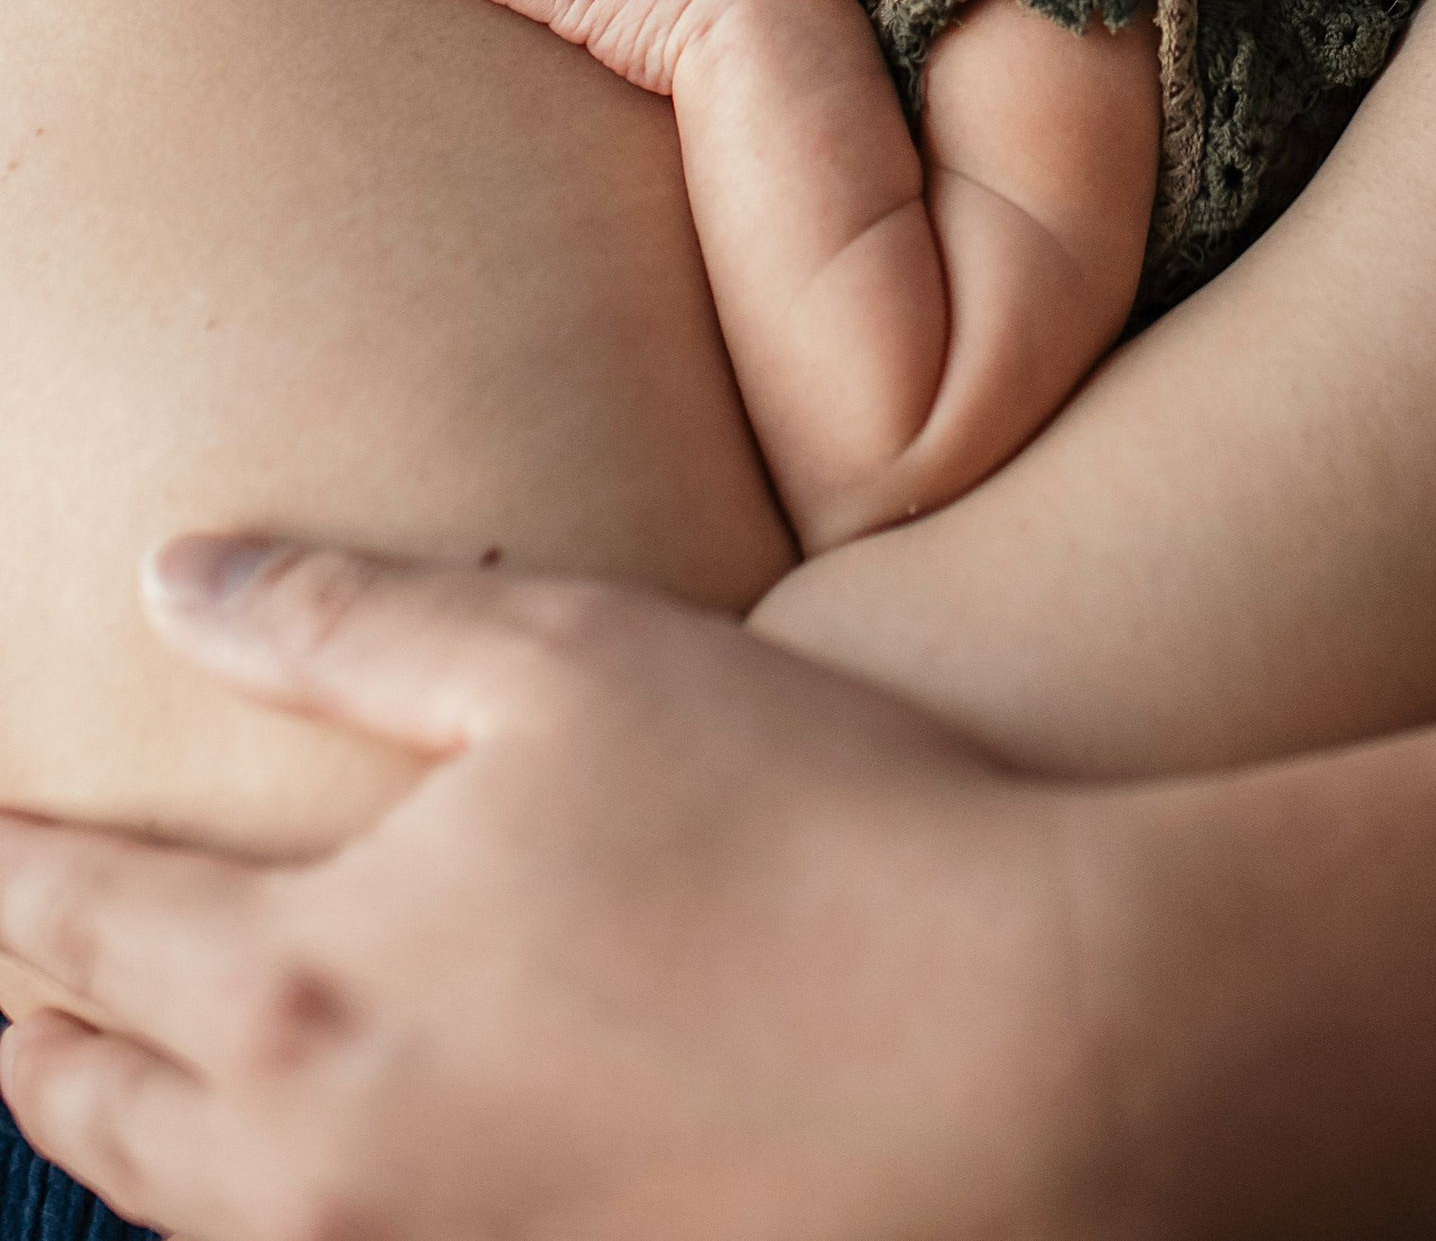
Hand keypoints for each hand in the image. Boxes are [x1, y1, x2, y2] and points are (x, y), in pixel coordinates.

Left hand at [0, 536, 1109, 1240]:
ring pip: (183, 1212)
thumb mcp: (565, 660)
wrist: (1012, 1055)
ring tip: (102, 1058)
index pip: (63, 921)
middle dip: (22, 1018)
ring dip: (125, 1125)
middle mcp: (314, 1164)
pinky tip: (305, 1147)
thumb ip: (346, 621)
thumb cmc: (796, 822)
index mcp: (300, 982)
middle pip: (85, 1104)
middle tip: (3, 954)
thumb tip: (171, 581)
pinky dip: (252, 1204)